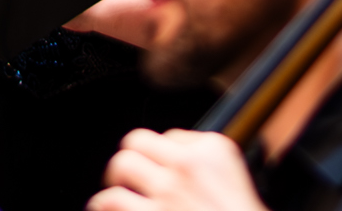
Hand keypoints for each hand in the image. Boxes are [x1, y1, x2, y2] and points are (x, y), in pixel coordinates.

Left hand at [87, 129, 265, 210]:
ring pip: (122, 165)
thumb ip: (212, 174)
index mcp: (216, 152)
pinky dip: (102, 206)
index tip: (164, 171)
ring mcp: (168, 191)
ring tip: (115, 194)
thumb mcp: (239, 188)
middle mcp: (189, 165)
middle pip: (139, 141)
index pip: (173, 138)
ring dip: (116, 181)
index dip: (165, 158)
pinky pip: (110, 201)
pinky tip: (104, 210)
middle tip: (131, 176)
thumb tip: (185, 174)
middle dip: (133, 159)